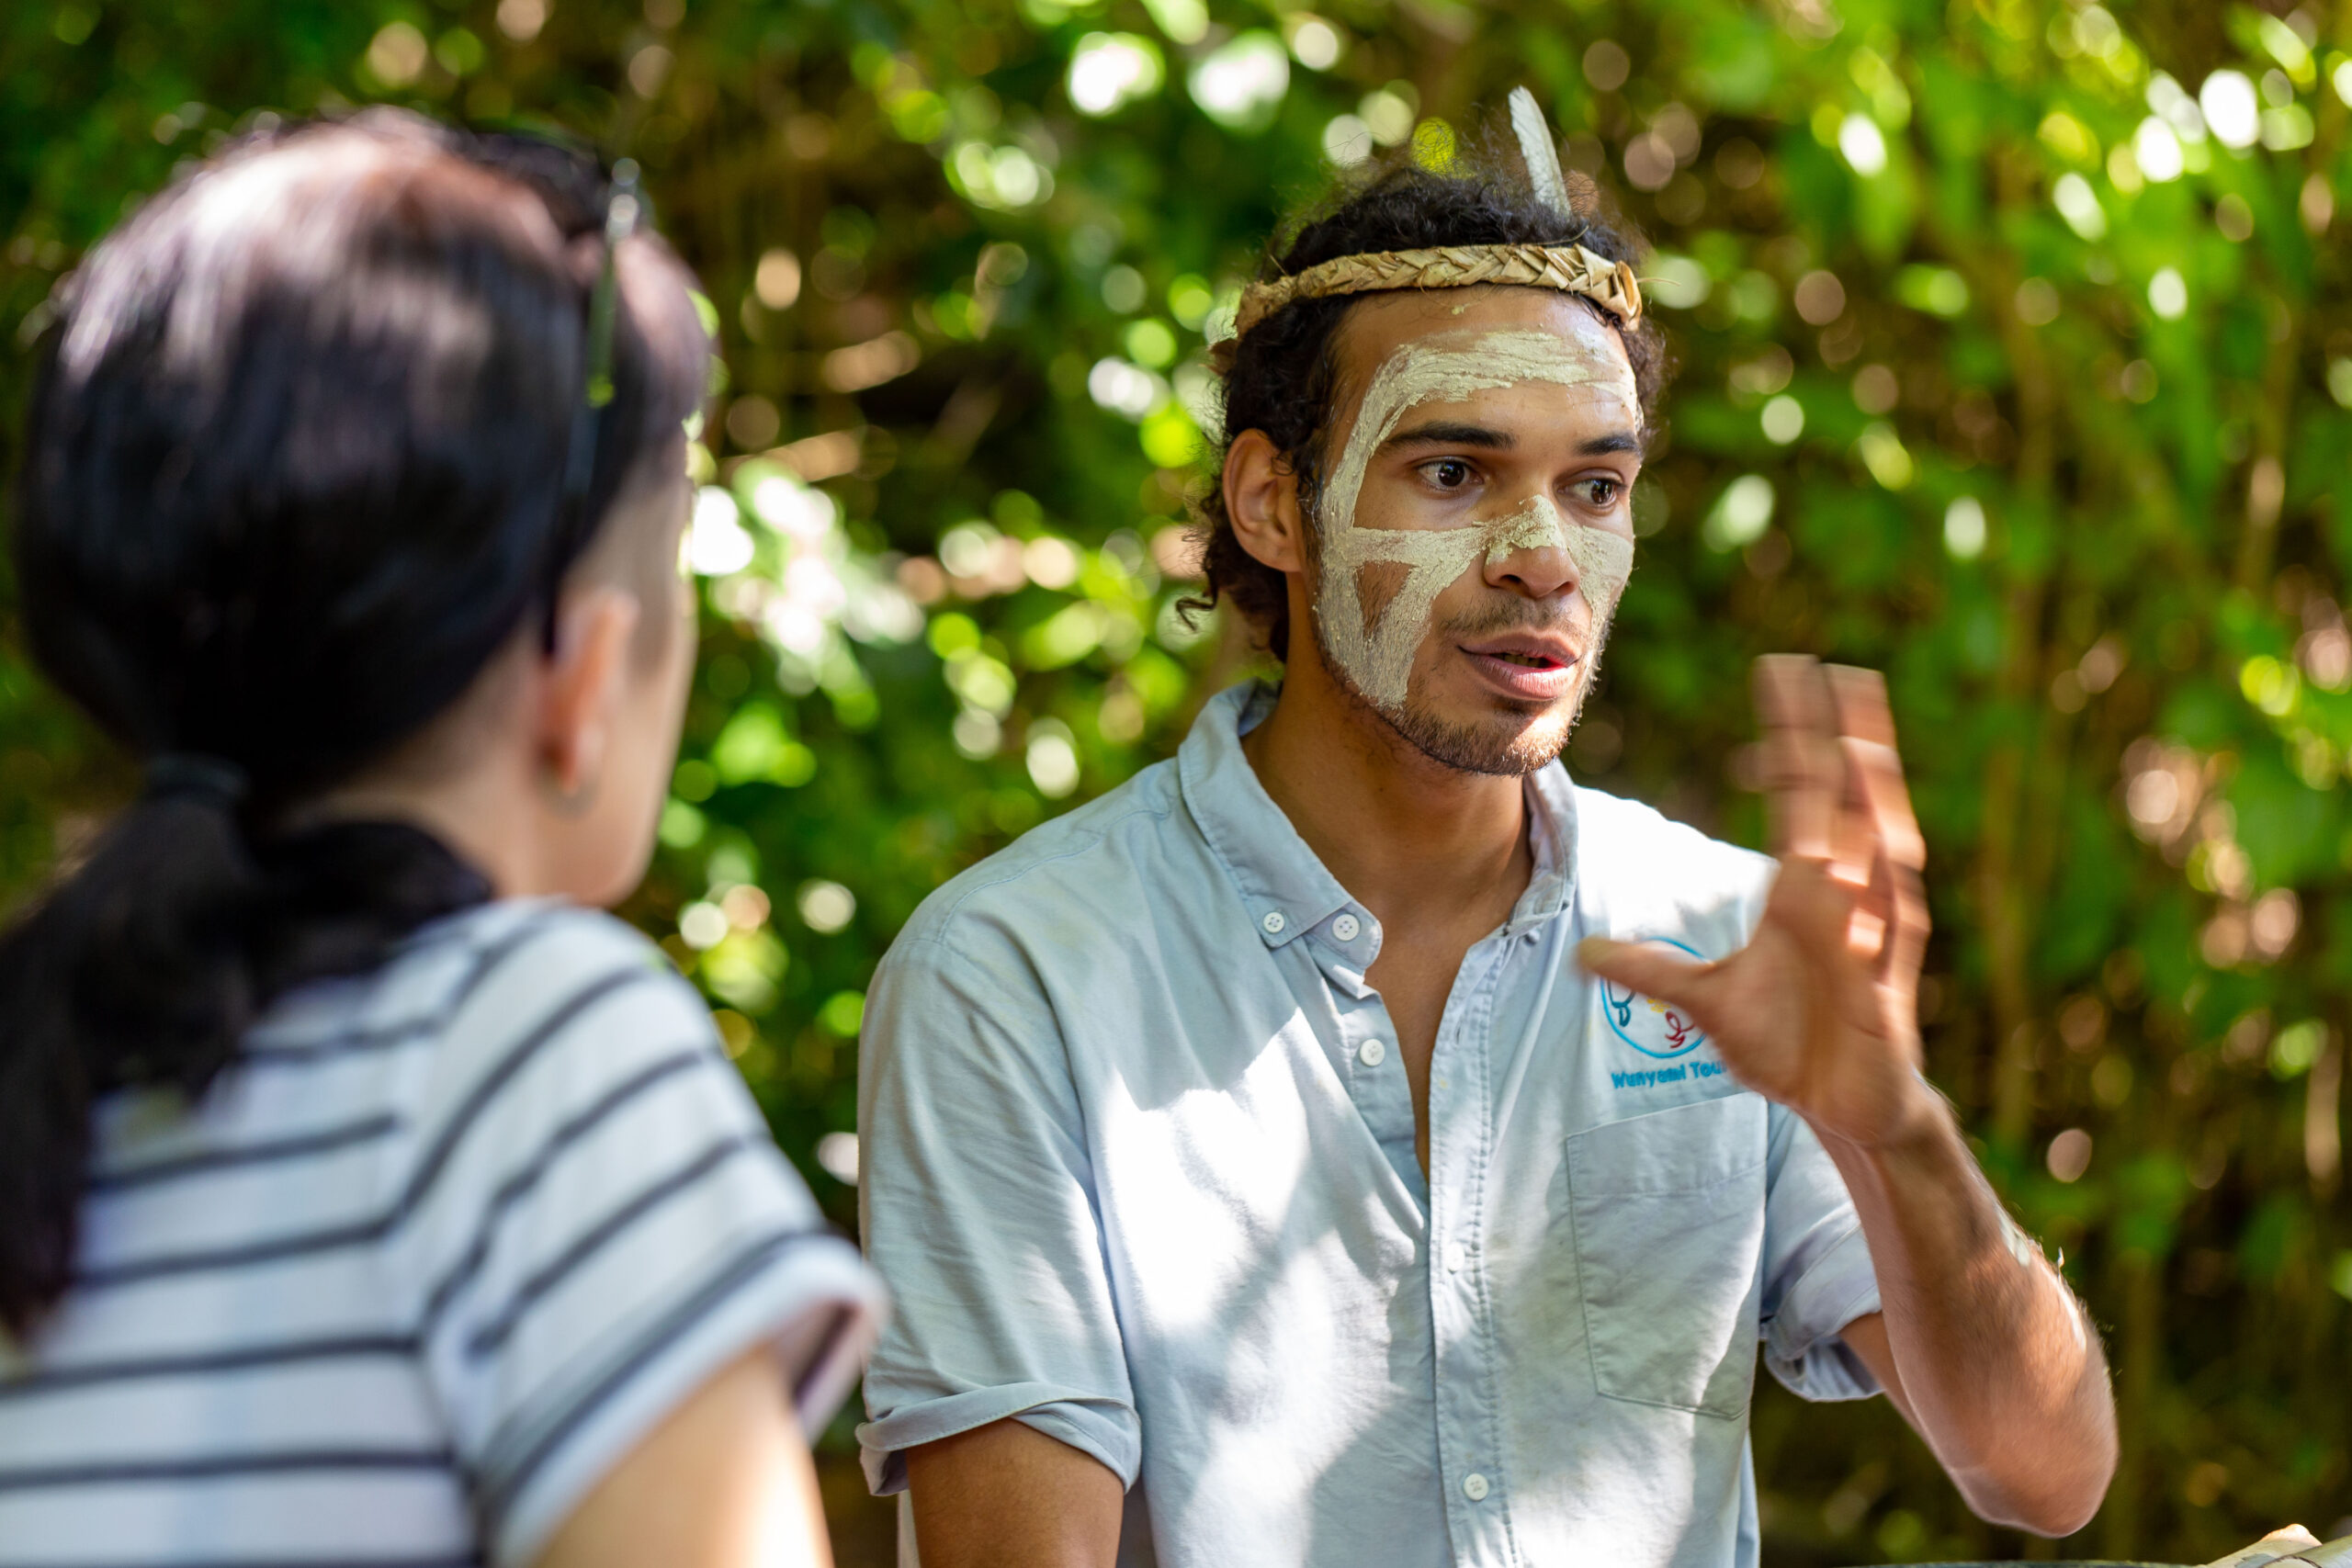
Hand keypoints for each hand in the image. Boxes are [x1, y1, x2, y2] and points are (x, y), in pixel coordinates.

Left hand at [1580, 656, 1933, 1147]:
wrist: (1843, 1106)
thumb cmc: (1788, 1045)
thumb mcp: (1703, 1003)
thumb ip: (1648, 971)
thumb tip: (1584, 952)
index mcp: (1802, 890)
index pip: (1798, 795)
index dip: (1790, 737)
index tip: (1779, 676)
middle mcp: (1841, 899)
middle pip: (1843, 804)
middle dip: (1841, 742)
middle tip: (1839, 674)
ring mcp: (1869, 936)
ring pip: (1879, 853)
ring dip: (1872, 804)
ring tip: (1861, 747)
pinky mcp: (1883, 983)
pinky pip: (1891, 930)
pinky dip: (1885, 897)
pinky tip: (1883, 860)